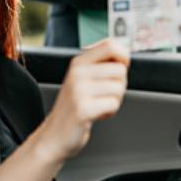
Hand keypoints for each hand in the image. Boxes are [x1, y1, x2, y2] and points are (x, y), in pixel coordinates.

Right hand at [39, 39, 129, 160]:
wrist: (54, 135)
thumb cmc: (73, 107)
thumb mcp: (82, 80)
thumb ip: (100, 65)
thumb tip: (125, 55)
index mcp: (78, 63)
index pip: (110, 45)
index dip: (123, 56)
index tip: (119, 68)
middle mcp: (77, 73)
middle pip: (120, 69)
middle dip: (119, 85)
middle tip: (104, 95)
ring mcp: (79, 90)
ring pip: (119, 88)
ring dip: (114, 100)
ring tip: (99, 105)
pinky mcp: (83, 108)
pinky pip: (113, 104)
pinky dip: (110, 112)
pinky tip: (97, 114)